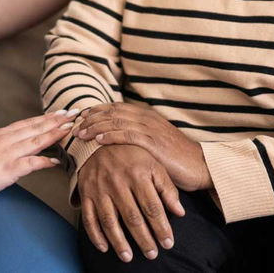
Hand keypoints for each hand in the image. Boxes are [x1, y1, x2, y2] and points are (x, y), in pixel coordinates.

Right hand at [0, 110, 76, 198]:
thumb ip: (2, 142)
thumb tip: (15, 142)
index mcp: (3, 134)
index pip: (30, 123)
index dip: (47, 118)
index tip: (62, 113)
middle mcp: (8, 140)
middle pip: (37, 127)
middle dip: (57, 121)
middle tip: (74, 114)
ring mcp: (9, 154)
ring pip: (37, 140)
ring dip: (55, 134)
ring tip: (70, 129)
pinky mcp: (9, 169)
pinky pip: (30, 163)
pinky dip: (44, 161)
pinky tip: (55, 161)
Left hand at [76, 103, 212, 190]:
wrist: (200, 166)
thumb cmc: (176, 158)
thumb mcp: (154, 144)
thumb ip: (136, 138)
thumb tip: (114, 142)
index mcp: (146, 115)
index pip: (115, 108)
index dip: (96, 111)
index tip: (79, 117)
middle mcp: (147, 118)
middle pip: (112, 112)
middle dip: (91, 117)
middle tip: (74, 124)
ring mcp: (150, 129)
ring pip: (116, 121)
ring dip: (95, 126)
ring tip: (80, 133)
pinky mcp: (154, 143)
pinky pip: (127, 135)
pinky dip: (110, 136)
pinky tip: (97, 140)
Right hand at [77, 144, 185, 262]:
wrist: (99, 140)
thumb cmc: (132, 155)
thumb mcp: (154, 164)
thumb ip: (167, 188)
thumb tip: (180, 212)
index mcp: (138, 174)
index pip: (152, 207)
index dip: (161, 227)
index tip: (168, 243)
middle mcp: (118, 182)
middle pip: (132, 217)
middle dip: (143, 239)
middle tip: (152, 254)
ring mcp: (99, 188)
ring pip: (110, 221)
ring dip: (119, 242)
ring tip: (128, 257)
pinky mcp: (85, 193)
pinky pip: (89, 217)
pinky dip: (95, 235)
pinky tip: (104, 247)